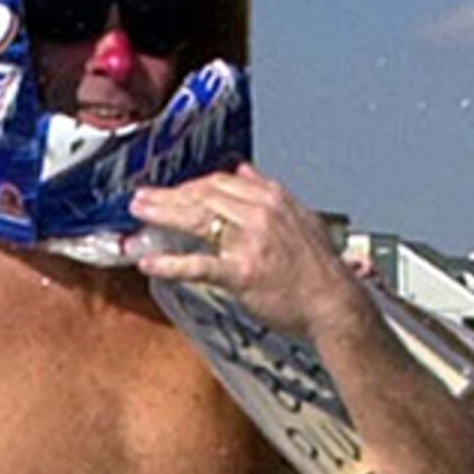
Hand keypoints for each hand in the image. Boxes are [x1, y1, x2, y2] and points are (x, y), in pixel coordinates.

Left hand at [128, 165, 355, 338]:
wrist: (335, 303)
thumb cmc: (317, 269)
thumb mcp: (299, 217)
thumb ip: (267, 192)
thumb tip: (243, 170)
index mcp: (272, 198)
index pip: (220, 182)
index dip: (190, 186)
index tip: (171, 192)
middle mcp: (260, 213)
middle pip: (203, 195)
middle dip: (168, 195)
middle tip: (141, 198)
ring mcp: (250, 242)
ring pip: (197, 220)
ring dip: (162, 216)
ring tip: (138, 216)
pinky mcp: (242, 273)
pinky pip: (198, 264)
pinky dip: (170, 264)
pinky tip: (148, 264)